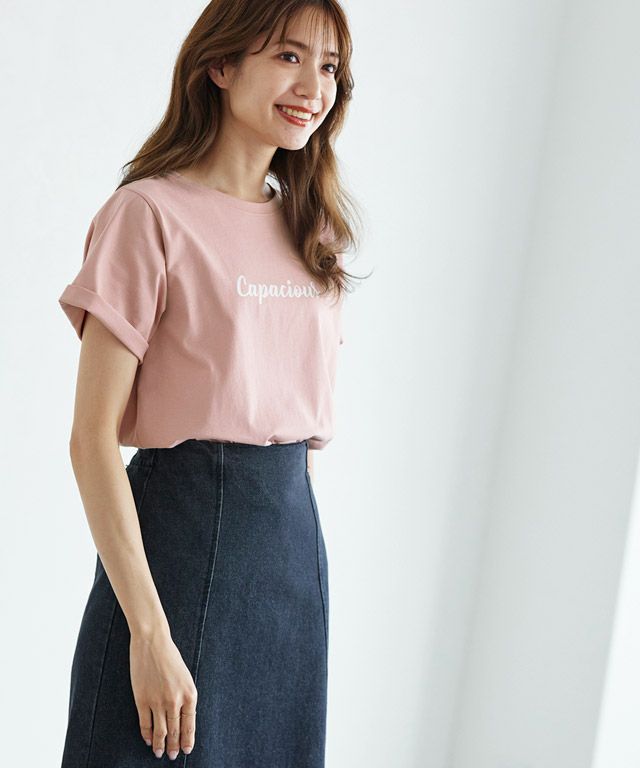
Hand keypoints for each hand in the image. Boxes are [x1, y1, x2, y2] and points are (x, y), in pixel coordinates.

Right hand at [129, 630, 197, 759]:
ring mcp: (158, 701)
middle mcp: (175, 700)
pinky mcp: (142, 700)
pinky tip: (149, 740)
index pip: (189, 724)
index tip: (186, 750)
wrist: (152, 642)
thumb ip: (184, 697)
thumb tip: (182, 718)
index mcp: (189, 693)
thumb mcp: (184, 677)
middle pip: (175, 730)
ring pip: (160, 731)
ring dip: (160, 745)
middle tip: (171, 756)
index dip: (187, 740)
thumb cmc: (170, 657)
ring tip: (159, 753)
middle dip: (173, 746)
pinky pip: (145, 723)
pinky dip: (147, 734)